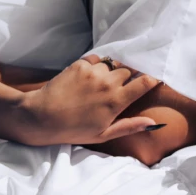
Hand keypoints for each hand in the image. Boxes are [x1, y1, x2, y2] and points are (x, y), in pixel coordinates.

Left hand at [20, 55, 160, 144]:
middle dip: (128, 76)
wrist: (41, 117)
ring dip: (110, 71)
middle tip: (118, 87)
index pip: (144, 82)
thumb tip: (154, 123)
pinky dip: (96, 66)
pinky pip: (97, 59)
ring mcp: (94, 72)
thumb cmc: (73, 130)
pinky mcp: (80, 64)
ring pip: (112, 64)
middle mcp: (108, 83)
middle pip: (129, 70)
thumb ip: (130, 126)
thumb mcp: (103, 134)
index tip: (151, 81)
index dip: (151, 80)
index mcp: (116, 101)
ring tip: (99, 83)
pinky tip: (88, 77)